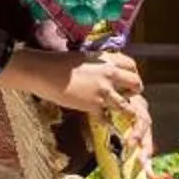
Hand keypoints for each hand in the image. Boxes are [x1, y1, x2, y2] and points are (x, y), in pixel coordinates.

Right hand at [4, 48, 142, 116]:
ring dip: (125, 109)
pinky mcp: (94, 105)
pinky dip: (105, 121)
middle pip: (136, 83)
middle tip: (127, 95)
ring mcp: (103, 91)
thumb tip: (104, 70)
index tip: (127, 79)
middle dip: (135, 90)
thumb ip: (99, 64)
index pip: (131, 65)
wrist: (43, 71)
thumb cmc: (58, 62)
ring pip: (126, 105)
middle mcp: (110, 74)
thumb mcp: (84, 58)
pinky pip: (106, 118)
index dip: (132, 73)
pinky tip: (102, 120)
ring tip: (120, 112)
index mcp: (107, 59)